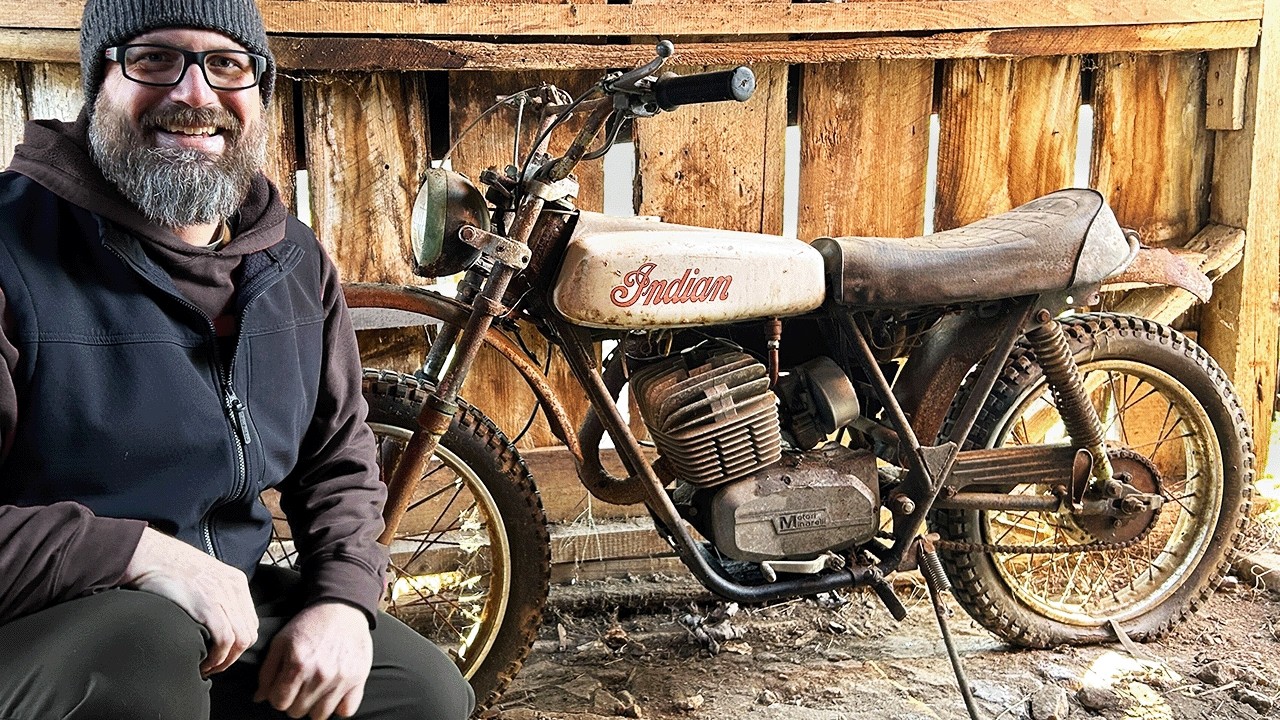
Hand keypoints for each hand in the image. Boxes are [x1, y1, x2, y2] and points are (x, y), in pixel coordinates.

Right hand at [122, 527, 257, 675]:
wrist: (149, 555)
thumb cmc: (168, 569)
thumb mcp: (203, 579)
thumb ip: (215, 597)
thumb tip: (215, 624)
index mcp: (236, 581)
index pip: (250, 621)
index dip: (238, 644)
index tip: (222, 655)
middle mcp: (234, 587)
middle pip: (249, 633)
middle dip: (233, 656)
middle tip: (214, 665)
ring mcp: (222, 595)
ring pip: (241, 640)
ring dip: (225, 660)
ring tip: (208, 667)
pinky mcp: (207, 604)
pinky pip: (225, 639)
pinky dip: (217, 657)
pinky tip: (203, 663)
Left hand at [254, 601, 372, 719]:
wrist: (342, 608)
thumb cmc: (310, 623)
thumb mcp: (281, 641)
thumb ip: (267, 671)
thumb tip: (260, 697)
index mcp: (298, 664)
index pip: (279, 702)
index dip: (278, 695)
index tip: (284, 686)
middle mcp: (320, 674)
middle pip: (298, 711)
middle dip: (295, 700)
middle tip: (300, 685)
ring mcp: (341, 679)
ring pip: (320, 715)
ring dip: (314, 705)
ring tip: (316, 689)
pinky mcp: (358, 679)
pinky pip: (346, 710)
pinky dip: (339, 706)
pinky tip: (333, 693)